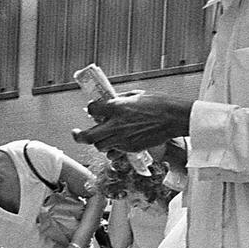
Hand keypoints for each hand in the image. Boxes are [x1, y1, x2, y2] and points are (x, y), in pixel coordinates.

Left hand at [72, 91, 193, 152]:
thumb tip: (109, 100)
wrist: (173, 118)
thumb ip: (119, 99)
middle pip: (88, 136)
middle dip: (78, 136)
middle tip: (75, 133)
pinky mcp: (130, 148)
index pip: (92, 110)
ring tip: (101, 136)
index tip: (92, 109)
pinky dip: (112, 149)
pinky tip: (115, 144)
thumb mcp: (135, 95)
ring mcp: (122, 139)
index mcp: (116, 108)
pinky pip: (115, 152)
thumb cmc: (158, 103)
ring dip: (98, 141)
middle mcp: (116, 125)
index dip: (91, 109)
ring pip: (100, 146)